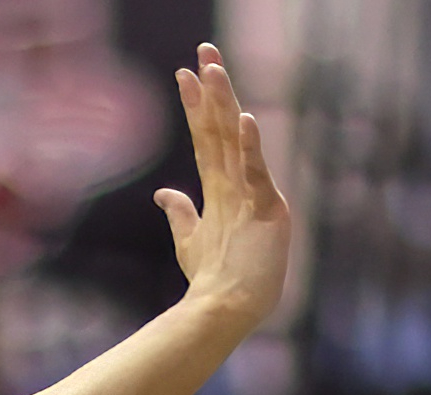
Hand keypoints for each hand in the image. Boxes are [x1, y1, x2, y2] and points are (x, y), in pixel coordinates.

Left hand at [156, 46, 295, 339]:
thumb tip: (163, 192)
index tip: (184, 73)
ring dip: (226, 105)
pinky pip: (257, 174)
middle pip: (223, 128)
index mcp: (224, 187)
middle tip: (204, 50)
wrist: (226, 309)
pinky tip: (247, 119)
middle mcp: (241, 184)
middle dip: (212, 89)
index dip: (196, 105)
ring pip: (237, 141)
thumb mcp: (190, 240)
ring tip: (214, 69)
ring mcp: (255, 195)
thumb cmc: (214, 278)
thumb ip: (181, 213)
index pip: (207, 137)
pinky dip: (252, 147)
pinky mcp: (267, 212)